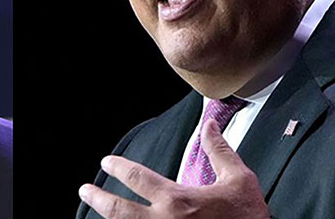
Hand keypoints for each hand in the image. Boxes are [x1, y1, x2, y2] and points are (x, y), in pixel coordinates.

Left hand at [79, 116, 268, 217]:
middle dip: (99, 198)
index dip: (119, 168)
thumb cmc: (248, 218)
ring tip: (95, 210)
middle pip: (118, 210)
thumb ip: (220, 151)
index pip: (138, 179)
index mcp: (178, 201)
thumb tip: (209, 124)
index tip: (108, 162)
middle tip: (85, 190)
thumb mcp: (239, 179)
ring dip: (106, 217)